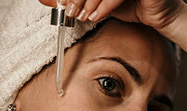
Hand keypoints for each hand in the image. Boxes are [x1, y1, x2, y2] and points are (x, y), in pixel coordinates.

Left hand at [39, 0, 183, 30]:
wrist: (155, 14)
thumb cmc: (127, 6)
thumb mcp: (95, 4)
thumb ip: (74, 1)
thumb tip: (47, 0)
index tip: (63, 6)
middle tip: (71, 12)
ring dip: (89, 3)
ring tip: (83, 17)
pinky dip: (104, 7)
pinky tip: (96, 17)